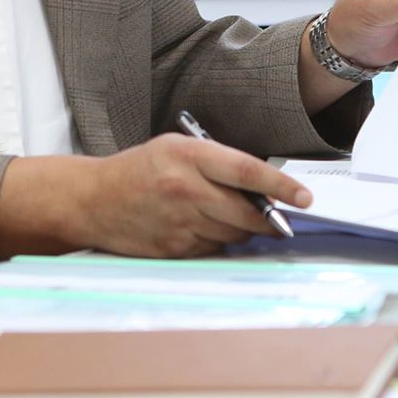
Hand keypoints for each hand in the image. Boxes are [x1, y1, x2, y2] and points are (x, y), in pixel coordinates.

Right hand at [17, 135, 313, 258]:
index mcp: (188, 156)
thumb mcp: (175, 148)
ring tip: (221, 216)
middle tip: (278, 218)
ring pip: (234, 235)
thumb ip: (217, 163)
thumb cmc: (139, 170)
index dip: (281, 186)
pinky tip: (198, 228)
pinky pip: (213, 249)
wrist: (92, 200)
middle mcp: (185, 189)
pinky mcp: (174, 248)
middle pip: (247, 212)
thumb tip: (263, 187)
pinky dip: (216, 242)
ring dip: (240, 230)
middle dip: (268, 218)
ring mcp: (179, 223)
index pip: (247, 172)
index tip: (305, 198)